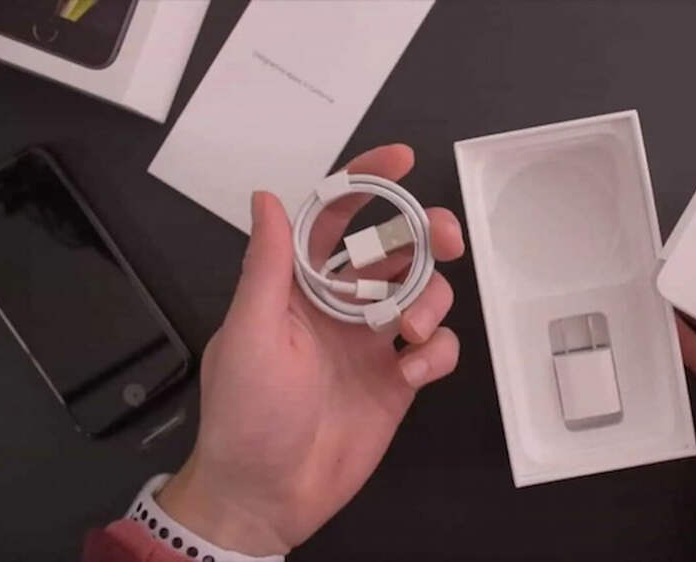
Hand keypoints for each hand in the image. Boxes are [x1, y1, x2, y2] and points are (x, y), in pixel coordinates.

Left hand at [157, 145, 465, 554]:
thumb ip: (268, 265)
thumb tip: (267, 197)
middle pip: (394, 249)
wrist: (269, 494)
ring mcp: (373, 341)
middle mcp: (340, 305)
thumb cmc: (248, 413)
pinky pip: (435, 349)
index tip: (403, 160)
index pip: (334, 218)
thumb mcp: (252, 333)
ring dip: (430, 300)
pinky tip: (411, 372)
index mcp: (299, 285)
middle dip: (424, 234)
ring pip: (424, 294)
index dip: (367, 182)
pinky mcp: (399, 378)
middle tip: (446, 236)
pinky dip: (434, 353)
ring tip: (412, 330)